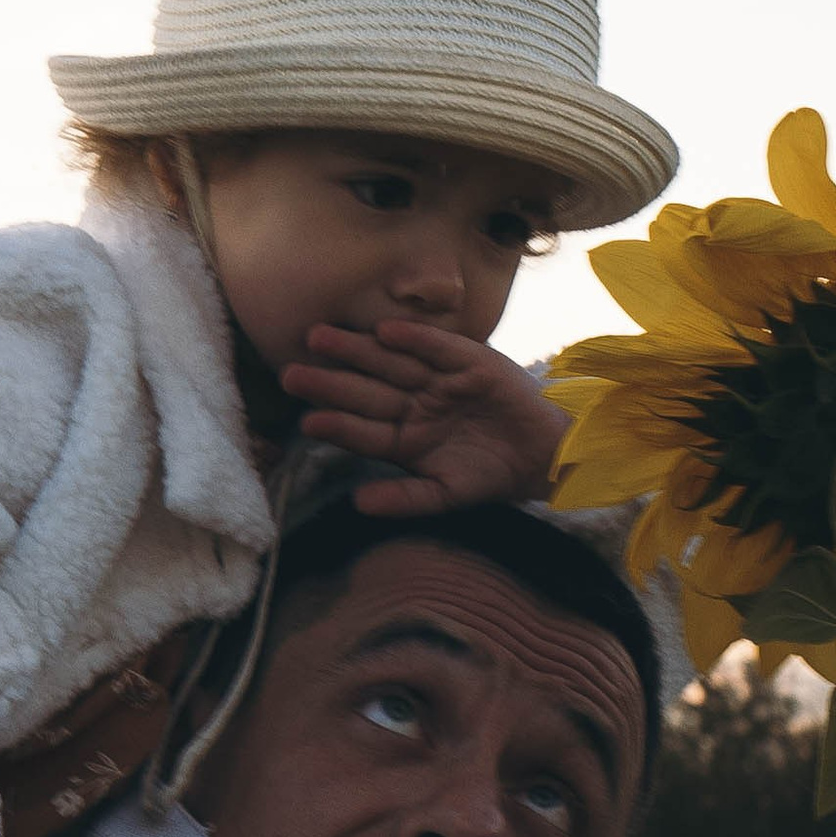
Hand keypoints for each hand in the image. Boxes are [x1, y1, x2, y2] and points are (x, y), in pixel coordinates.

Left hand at [282, 321, 566, 515]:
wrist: (544, 456)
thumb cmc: (490, 477)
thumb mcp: (444, 494)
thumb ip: (403, 499)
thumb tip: (357, 505)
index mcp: (404, 439)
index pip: (362, 430)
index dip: (336, 425)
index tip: (305, 421)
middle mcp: (414, 405)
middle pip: (366, 391)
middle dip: (330, 381)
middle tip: (291, 373)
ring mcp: (439, 381)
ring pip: (390, 363)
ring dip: (357, 350)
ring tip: (319, 338)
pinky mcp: (469, 361)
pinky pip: (437, 347)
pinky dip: (414, 339)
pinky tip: (384, 331)